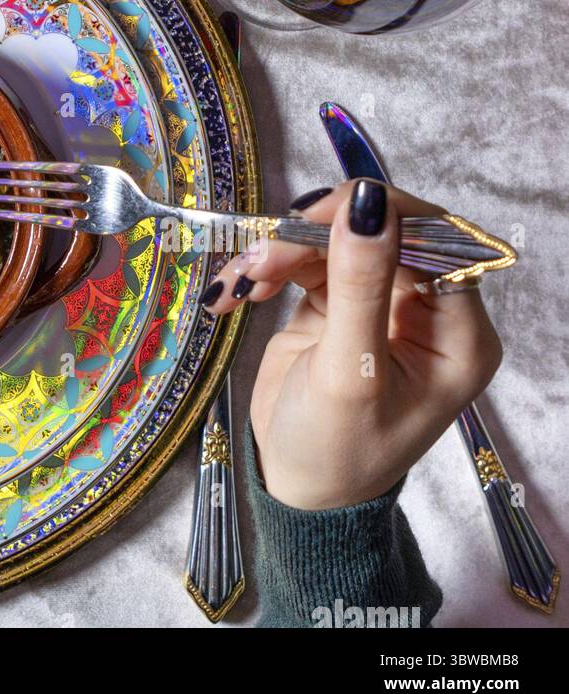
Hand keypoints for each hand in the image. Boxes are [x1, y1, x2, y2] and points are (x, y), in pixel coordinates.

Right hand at [202, 180, 501, 509]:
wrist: (295, 490)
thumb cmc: (337, 451)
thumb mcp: (349, 372)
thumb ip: (359, 285)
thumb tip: (367, 202)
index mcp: (457, 331)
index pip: (434, 240)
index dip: (378, 216)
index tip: (315, 216)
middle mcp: (426, 309)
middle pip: (378, 232)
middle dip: (315, 235)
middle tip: (264, 254)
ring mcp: (379, 303)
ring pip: (333, 240)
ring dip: (281, 252)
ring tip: (243, 283)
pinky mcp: (336, 303)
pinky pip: (303, 260)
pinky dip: (266, 269)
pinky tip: (236, 294)